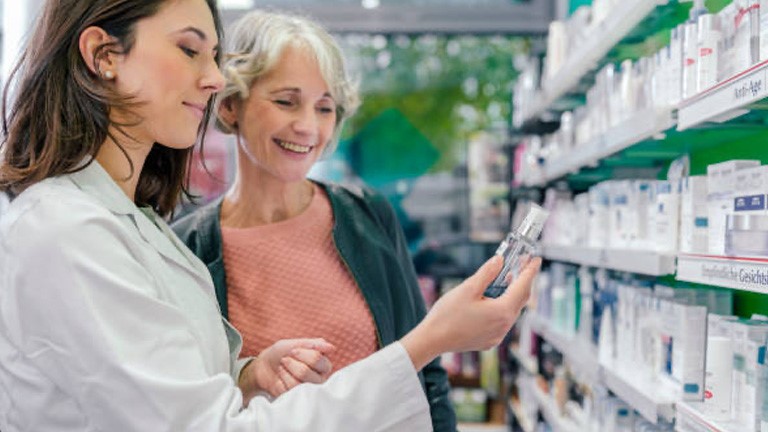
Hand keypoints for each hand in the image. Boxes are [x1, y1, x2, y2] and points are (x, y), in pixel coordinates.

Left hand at [239, 338, 335, 400]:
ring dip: (286, 371)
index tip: (292, 350)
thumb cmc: (282, 353)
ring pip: (298, 382)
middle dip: (291, 363)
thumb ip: (314, 344)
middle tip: (285, 359)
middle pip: (306, 372)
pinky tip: (282, 377)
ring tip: (283, 367)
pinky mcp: (298, 397)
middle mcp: (320, 378)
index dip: (301, 353)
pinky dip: (282, 379)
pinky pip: (290, 389)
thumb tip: (331, 348)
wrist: (264, 366)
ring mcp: (309, 389)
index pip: (317, 359)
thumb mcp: (295, 343)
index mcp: (323, 364)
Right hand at [401, 255, 540, 369]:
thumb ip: (487, 273)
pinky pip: (503, 321)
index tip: (537, 259)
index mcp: (502, 311)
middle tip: (523, 264)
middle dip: (523, 281)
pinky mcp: (490, 340)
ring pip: (512, 311)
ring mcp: (498, 335)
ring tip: (508, 278)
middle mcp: (505, 325)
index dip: (530, 271)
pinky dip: (504, 307)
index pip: (523, 286)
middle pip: (521, 299)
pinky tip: (494, 299)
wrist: (433, 340)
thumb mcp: (468, 289)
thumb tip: (500, 260)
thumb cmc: (448, 315)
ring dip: (513, 294)